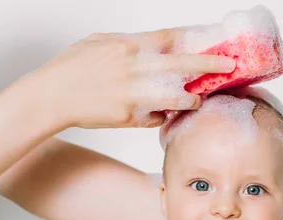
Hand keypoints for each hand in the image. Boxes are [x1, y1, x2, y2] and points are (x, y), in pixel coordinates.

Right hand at [27, 29, 235, 130]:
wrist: (51, 96)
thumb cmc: (72, 67)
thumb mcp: (100, 42)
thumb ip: (130, 44)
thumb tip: (156, 45)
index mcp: (128, 45)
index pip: (170, 38)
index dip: (195, 38)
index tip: (213, 38)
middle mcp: (134, 68)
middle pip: (181, 64)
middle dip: (210, 64)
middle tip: (231, 65)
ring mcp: (132, 95)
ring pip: (175, 98)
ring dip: (191, 99)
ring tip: (196, 99)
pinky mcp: (128, 117)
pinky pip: (155, 118)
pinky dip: (160, 116)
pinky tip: (157, 115)